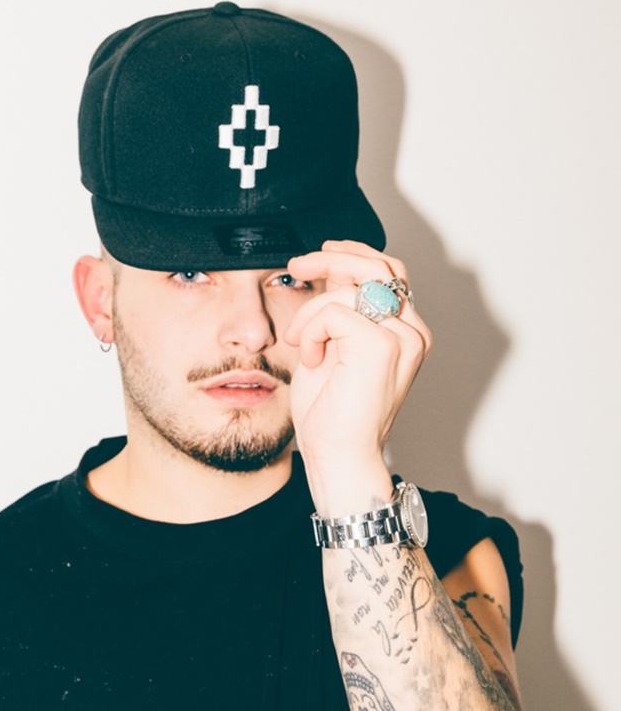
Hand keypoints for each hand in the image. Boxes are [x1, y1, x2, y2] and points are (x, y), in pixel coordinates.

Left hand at [283, 239, 432, 479]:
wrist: (337, 455)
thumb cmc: (332, 411)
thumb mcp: (332, 343)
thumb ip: (339, 307)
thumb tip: (328, 267)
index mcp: (406, 331)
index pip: (389, 271)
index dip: (353, 254)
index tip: (318, 256)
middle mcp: (413, 332)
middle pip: (378, 266)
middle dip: (333, 257)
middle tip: (298, 265)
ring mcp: (403, 337)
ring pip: (350, 288)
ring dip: (312, 312)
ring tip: (303, 344)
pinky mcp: (381, 346)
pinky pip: (335, 310)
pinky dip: (312, 330)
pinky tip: (311, 357)